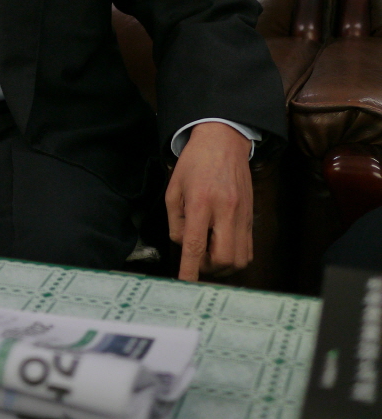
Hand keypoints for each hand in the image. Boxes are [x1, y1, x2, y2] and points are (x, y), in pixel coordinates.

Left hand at [165, 121, 252, 281]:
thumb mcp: (174, 187)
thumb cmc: (195, 162)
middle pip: (223, 259)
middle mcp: (225, 210)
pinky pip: (248, 249)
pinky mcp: (251, 216)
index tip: (185, 284)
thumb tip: (183, 246)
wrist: (223, 141)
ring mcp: (242, 215)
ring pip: (239, 259)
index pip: (195, 244)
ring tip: (209, 251)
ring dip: (222, 265)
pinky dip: (234, 257)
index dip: (189, 269)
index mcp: (201, 202)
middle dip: (207, 268)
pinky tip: (222, 245)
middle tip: (197, 257)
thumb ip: (175, 221)